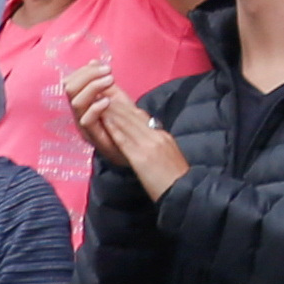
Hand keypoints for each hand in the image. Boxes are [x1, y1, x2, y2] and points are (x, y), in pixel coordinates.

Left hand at [68, 64, 192, 200]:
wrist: (184, 191)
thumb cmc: (177, 179)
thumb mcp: (170, 156)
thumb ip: (158, 145)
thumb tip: (148, 139)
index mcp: (163, 137)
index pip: (142, 118)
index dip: (127, 107)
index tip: (116, 99)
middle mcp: (156, 137)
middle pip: (134, 117)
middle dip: (117, 104)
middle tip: (103, 92)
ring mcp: (149, 146)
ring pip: (128, 125)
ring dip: (113, 112)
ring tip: (100, 101)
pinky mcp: (142, 157)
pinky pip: (125, 140)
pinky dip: (114, 128)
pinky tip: (105, 121)